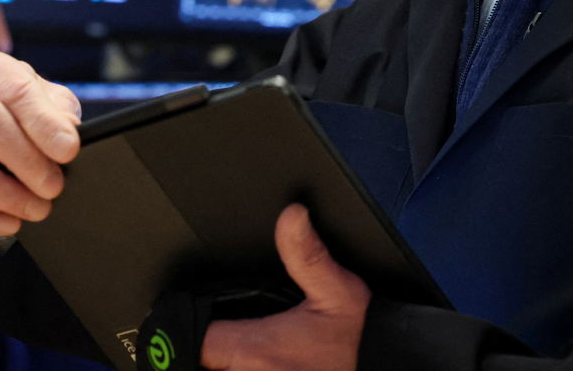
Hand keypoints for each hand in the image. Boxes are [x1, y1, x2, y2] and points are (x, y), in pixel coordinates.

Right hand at [0, 51, 81, 235]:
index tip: (69, 151)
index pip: (15, 89)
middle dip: (26, 160)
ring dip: (4, 194)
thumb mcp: (45, 101)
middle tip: (54, 187)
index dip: (44, 122)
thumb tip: (66, 131)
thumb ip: (59, 111)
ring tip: (36, 208)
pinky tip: (8, 223)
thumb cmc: (17, 113)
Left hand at [201, 204, 370, 370]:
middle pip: (201, 366)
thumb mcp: (337, 290)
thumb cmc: (358, 339)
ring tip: (234, 354)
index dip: (191, 329)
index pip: (196, 344)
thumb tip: (292, 216)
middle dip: (205, 353)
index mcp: (255, 350)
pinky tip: (253, 364)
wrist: (382, 366)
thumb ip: (307, 255)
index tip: (201, 319)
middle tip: (220, 338)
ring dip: (221, 366)